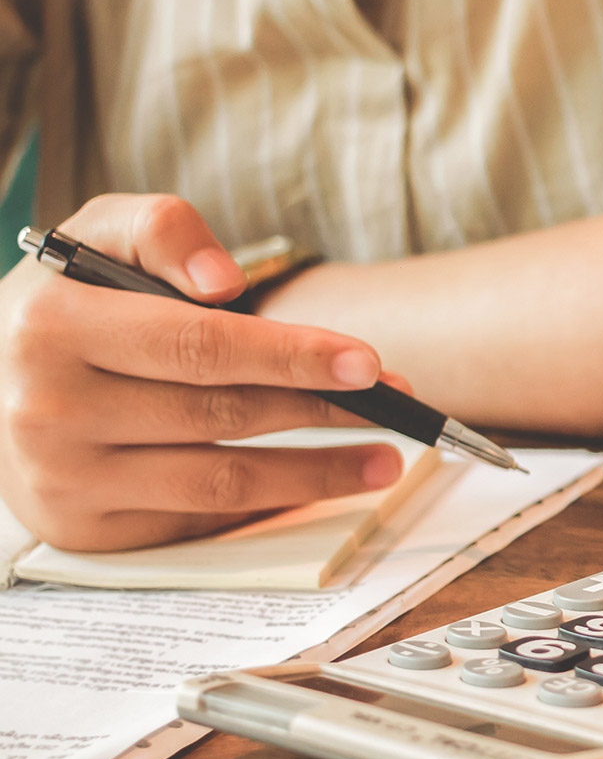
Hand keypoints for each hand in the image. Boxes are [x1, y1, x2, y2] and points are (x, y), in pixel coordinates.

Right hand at [0, 194, 406, 550]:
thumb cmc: (59, 314)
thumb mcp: (91, 241)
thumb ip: (158, 228)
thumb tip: (225, 278)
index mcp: (53, 327)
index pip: (200, 344)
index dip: (291, 354)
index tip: (364, 361)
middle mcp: (52, 409)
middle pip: (223, 414)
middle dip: (325, 409)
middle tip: (395, 404)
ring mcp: (67, 480)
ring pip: (223, 480)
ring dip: (318, 472)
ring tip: (384, 458)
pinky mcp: (88, 530)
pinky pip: (201, 519)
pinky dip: (271, 502)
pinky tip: (318, 484)